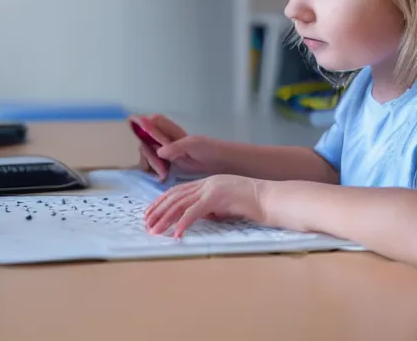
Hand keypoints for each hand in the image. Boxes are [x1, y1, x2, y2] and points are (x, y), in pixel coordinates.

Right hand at [131, 114, 225, 181]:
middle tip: (160, 166)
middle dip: (149, 154)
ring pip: (146, 153)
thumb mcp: (193, 145)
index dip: (141, 124)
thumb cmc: (209, 149)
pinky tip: (163, 175)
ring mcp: (164, 148)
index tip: (136, 130)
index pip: (151, 121)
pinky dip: (154, 170)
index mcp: (170, 128)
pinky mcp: (165, 160)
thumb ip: (175, 146)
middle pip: (144, 140)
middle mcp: (164, 136)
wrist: (218, 163)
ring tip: (163, 173)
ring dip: (151, 164)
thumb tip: (159, 151)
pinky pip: (151, 164)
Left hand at [144, 175, 265, 237]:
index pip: (179, 190)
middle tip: (146, 223)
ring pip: (181, 203)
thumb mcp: (226, 204)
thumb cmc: (253, 203)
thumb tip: (200, 216)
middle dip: (158, 210)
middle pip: (175, 195)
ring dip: (165, 218)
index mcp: (208, 182)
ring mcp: (211, 188)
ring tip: (155, 231)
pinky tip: (176, 234)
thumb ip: (211, 207)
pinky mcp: (217, 198)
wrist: (270, 198)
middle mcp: (206, 183)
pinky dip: (183, 223)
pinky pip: (195, 212)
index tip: (150, 212)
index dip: (162, 201)